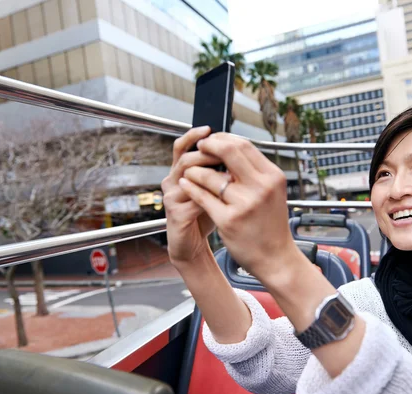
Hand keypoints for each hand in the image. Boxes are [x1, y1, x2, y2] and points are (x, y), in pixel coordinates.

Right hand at [161, 126, 227, 266]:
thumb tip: (239, 150)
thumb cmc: (205, 216)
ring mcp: (171, 197)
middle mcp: (172, 181)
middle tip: (224, 150)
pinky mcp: (175, 215)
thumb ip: (221, 171)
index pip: (183, 146)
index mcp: (181, 172)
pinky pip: (192, 199)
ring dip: (208, 171)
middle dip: (206, 151)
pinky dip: (210, 195)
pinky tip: (226, 195)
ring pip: (186, 175)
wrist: (192, 246)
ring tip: (228, 171)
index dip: (195, 135)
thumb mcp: (215, 189)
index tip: (211, 128)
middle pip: (185, 156)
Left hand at [177, 133, 300, 282]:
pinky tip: (186, 184)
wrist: (275, 257)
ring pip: (211, 175)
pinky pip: (202, 197)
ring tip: (189, 170)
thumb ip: (254, 171)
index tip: (211, 140)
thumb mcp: (272, 192)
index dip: (223, 139)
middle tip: (198, 148)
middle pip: (229, 151)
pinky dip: (191, 188)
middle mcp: (261, 187)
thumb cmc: (270, 224)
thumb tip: (229, 147)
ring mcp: (245, 204)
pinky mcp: (229, 220)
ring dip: (195, 170)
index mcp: (273, 176)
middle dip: (209, 146)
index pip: (244, 145)